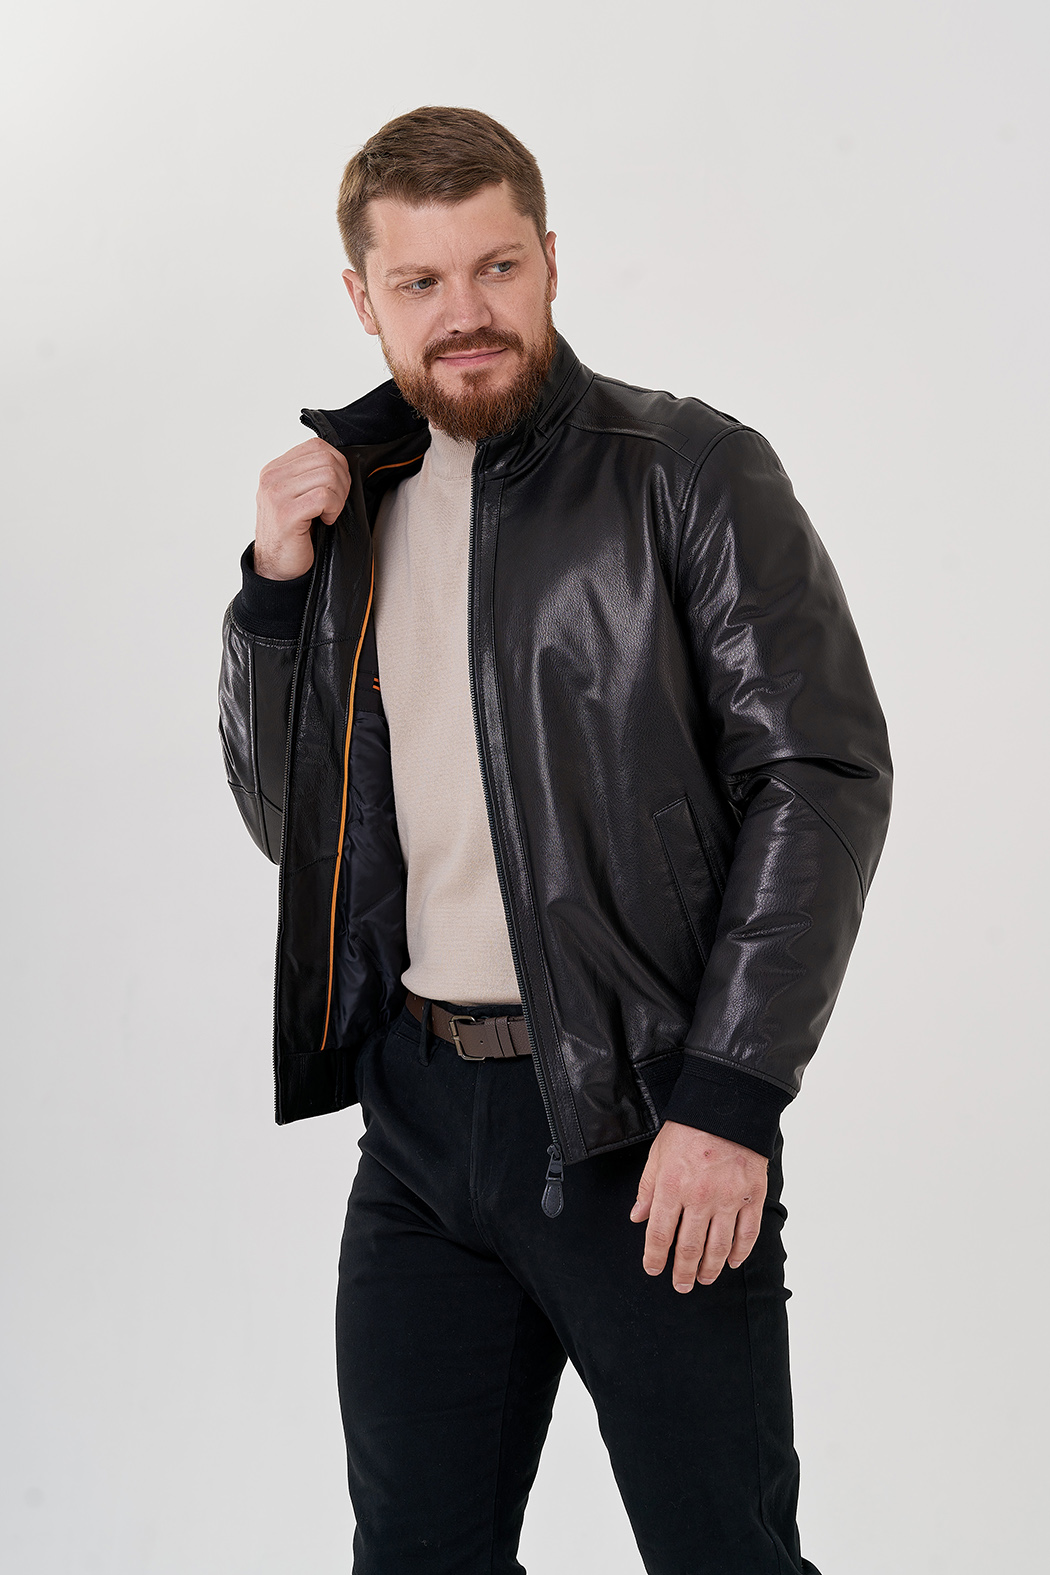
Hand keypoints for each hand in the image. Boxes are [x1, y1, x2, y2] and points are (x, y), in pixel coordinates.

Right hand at [254, 438, 350, 580]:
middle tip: (336, 503)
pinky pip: (324, 497)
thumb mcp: (297, 497)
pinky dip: (333, 509)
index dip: (337, 464)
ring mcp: (276, 494)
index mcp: (274, 470)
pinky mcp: (286, 513)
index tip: (336, 488)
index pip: (316, 446)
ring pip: (328, 475)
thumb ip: (310, 476)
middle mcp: (272, 478)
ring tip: (329, 513)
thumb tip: (340, 462)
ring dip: (339, 497)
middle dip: (342, 481)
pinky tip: (326, 521)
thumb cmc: (293, 535)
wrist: (277, 568)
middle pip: (326, 458)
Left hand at [630, 1120, 767, 1290]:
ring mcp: (729, 1199)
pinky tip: (733, 1262)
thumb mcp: (658, 1154)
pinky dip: (740, 1252)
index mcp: (672, 1186)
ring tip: (704, 1278)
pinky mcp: (752, 1196)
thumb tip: (638, 1217)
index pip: (659, 1233)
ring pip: (719, 1247)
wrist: (728, 1106)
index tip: (653, 1269)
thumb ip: (648, 1188)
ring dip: (710, 1268)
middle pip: (689, 1247)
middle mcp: (700, 1197)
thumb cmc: (690, 1128)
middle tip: (680, 1285)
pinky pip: (747, 1234)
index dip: (655, 1257)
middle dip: (682, 1272)